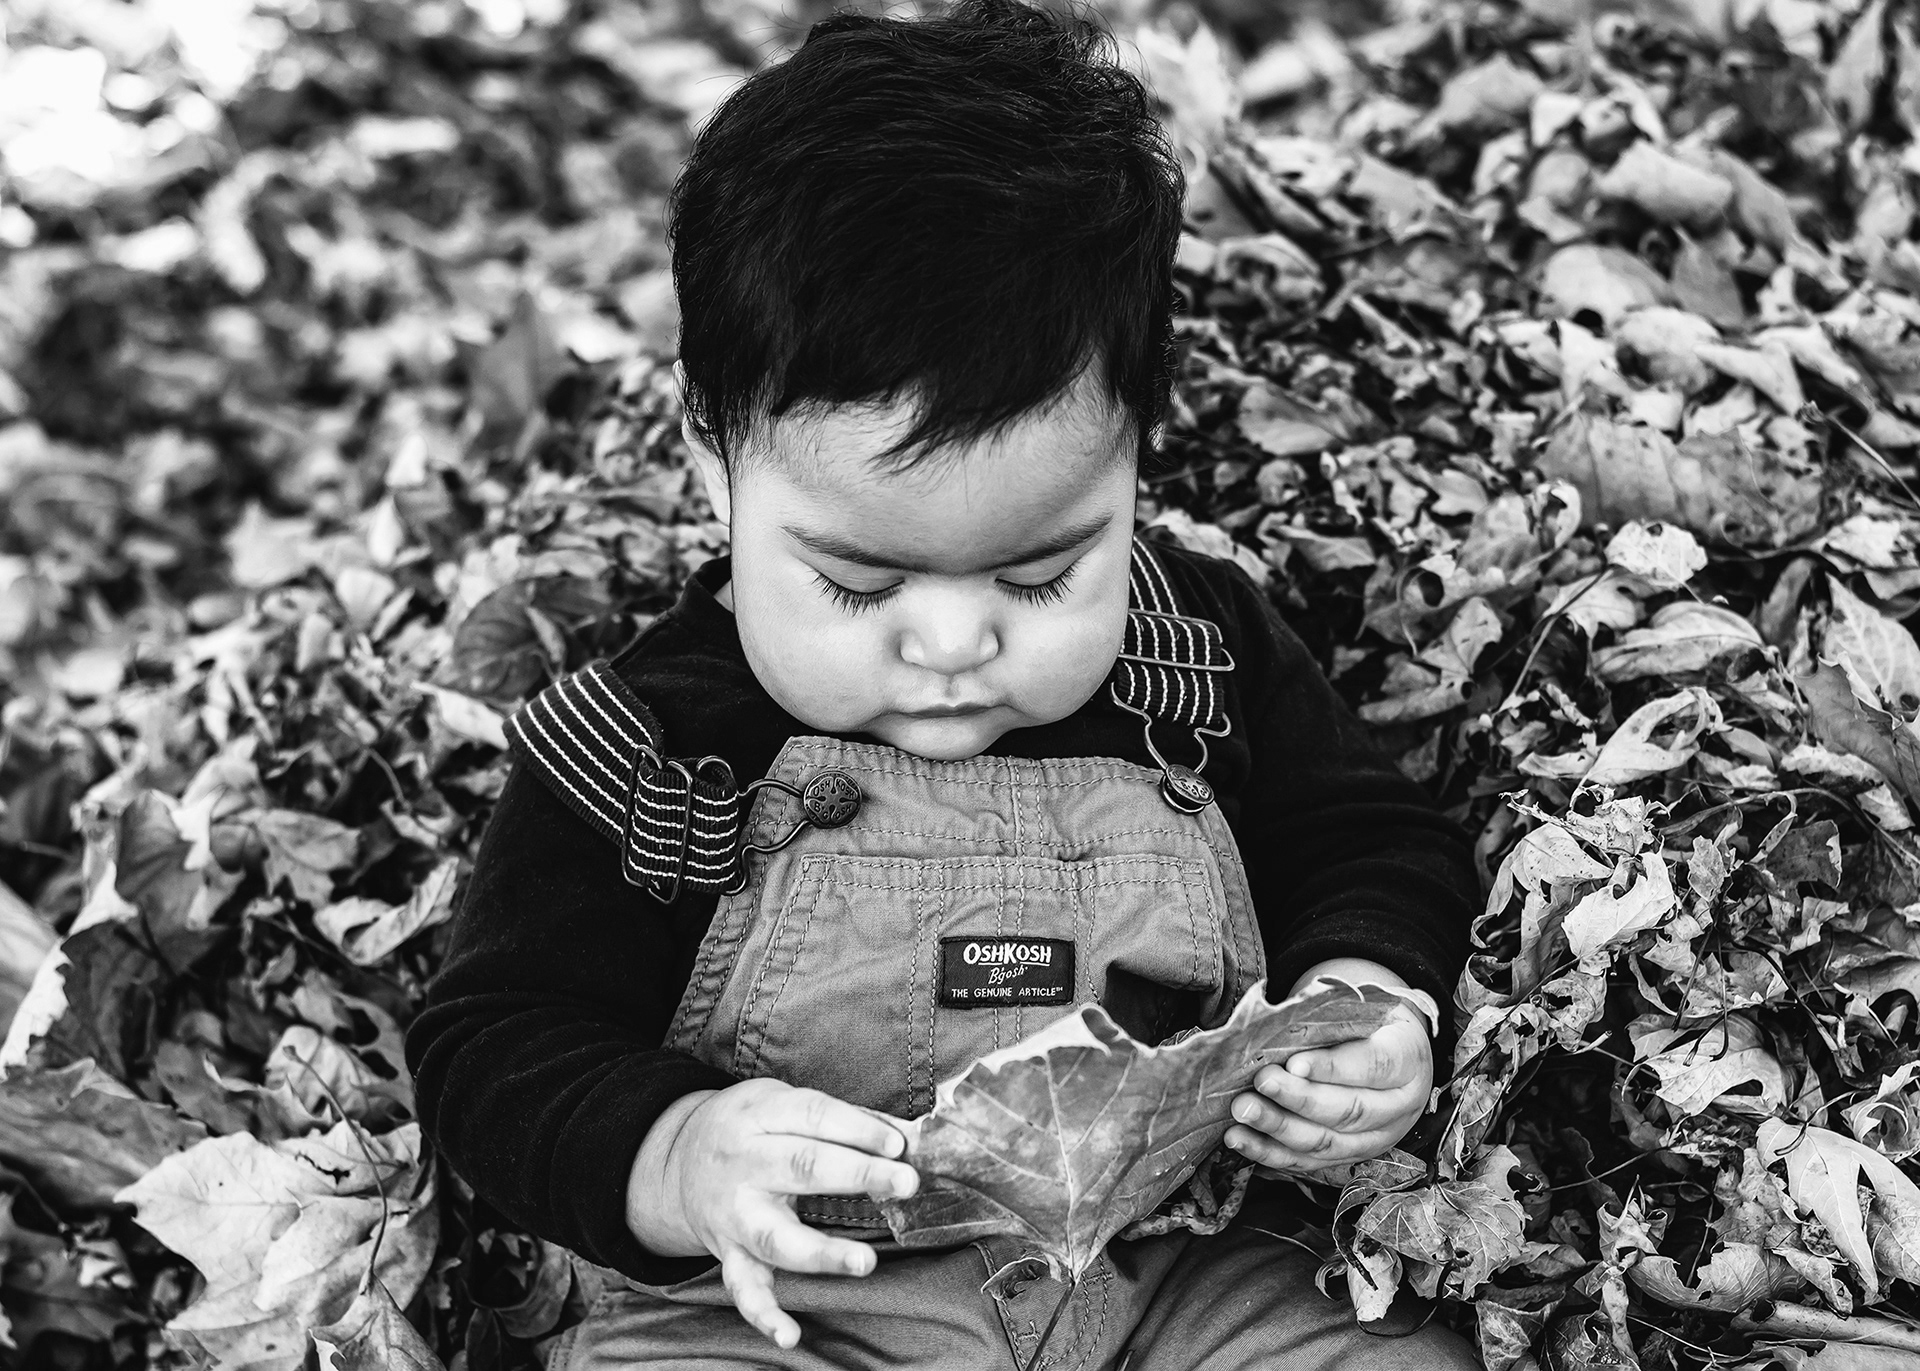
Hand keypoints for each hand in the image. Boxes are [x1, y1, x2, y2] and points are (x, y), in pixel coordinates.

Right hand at [627, 1079, 918, 1348]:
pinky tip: (789, 1335)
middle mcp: (742, 1163)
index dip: (856, 1128)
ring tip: (864, 1261)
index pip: (813, 1114)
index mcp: (758, 1114)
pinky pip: (743, 1287)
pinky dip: (764, 1314)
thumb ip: (833, 1118)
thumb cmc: (749, 1126)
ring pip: (776, 1236)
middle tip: (905, 1183)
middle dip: (857, 1174)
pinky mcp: (727, 1252)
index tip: (898, 1143)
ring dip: (821, 1252)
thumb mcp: (778, 1100)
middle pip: (802, 1166)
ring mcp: (734, 1213)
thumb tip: (898, 1137)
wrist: (677, 1159)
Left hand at [1224, 1001, 1432, 1175]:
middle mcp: (1397, 1107)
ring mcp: (1375, 1138)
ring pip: (1326, 1141)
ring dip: (1278, 1128)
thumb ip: (1336, 1019)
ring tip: (1244, 1110)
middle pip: (1348, 1110)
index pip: (1374, 1066)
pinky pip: (1308, 1161)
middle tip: (1261, 1081)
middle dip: (1298, 1098)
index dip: (1332, 1067)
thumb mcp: (1369, 1011)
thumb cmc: (1373, 1026)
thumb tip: (1284, 1021)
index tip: (1294, 1062)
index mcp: (1408, 1062)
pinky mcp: (1348, 1156)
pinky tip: (1240, 1138)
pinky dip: (1270, 1152)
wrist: (1397, 1057)